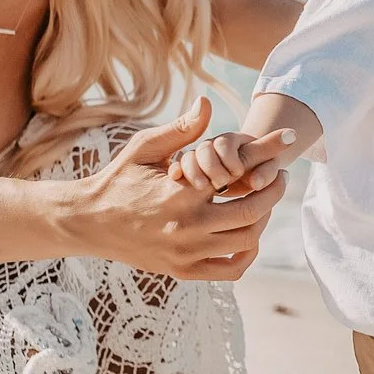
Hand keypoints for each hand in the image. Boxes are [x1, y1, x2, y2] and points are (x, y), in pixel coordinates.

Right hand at [68, 98, 287, 280]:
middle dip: (274, 190)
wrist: (87, 222)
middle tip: (279, 176)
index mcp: (180, 191)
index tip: (286, 139)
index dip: (267, 152)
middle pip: (253, 211)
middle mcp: (187, 225)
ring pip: (247, 240)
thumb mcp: (144, 148)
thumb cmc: (118, 179)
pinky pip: (231, 270)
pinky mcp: (183, 271)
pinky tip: (248, 235)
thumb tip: (207, 103)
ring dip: (263, 219)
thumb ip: (180, 130)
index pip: (238, 170)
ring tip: (263, 201)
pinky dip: (247, 254)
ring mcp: (186, 252)